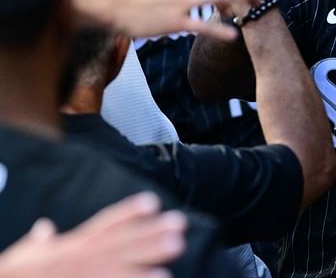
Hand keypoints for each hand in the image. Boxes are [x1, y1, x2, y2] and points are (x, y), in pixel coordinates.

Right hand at [0, 193, 184, 277]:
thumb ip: (39, 242)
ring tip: (179, 244)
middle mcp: (78, 257)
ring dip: (151, 252)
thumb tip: (44, 227)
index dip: (128, 212)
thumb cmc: (13, 275)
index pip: (102, 225)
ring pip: (122, 262)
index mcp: (68, 246)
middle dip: (151, 231)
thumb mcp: (23, 256)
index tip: (153, 203)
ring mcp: (82, 275)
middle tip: (180, 223)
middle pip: (121, 241)